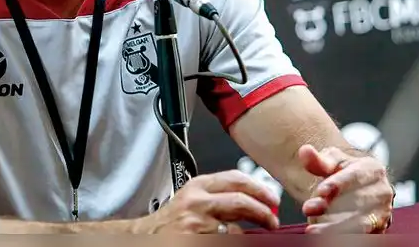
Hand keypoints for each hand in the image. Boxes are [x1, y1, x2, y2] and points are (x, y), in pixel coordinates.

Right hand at [133, 170, 280, 233]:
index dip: (260, 189)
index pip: (236, 179)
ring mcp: (196, 223)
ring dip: (248, 235)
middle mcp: (197, 201)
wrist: (145, 235)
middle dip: (263, 212)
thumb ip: (219, 196)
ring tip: (253, 237)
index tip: (273, 199)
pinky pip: (226, 240)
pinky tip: (231, 239)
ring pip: (235, 228)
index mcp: (199, 185)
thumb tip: (255, 201)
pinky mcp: (196, 239)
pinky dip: (234, 240)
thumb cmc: (171, 220)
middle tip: (273, 222)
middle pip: (241, 202)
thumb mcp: (193, 198)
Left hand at [298, 145, 394, 233]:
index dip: (339, 184)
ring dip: (336, 228)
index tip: (321, 191)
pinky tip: (323, 239)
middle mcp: (383, 192)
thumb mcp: (330, 163)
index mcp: (373, 169)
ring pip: (361, 224)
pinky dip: (343, 238)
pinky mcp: (378, 231)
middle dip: (332, 207)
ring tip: (312, 229)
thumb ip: (318, 160)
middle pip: (358, 201)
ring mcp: (382, 213)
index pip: (356, 176)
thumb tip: (305, 151)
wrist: (352, 191)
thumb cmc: (340, 174)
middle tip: (307, 208)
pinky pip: (362, 237)